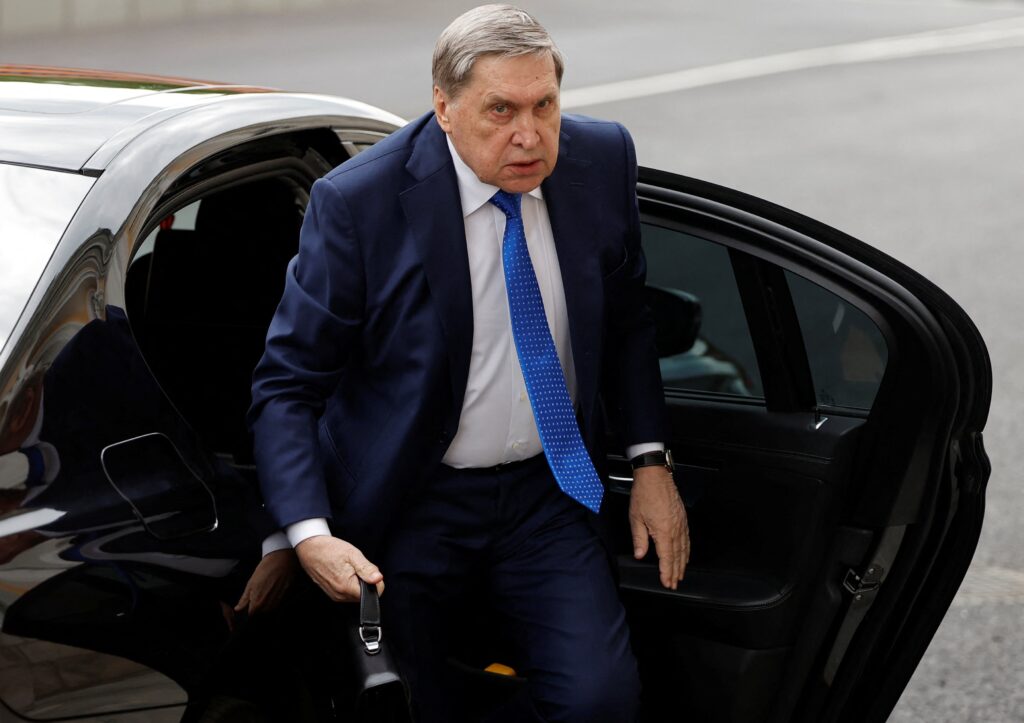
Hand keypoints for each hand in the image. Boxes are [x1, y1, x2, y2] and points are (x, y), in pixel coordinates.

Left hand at [234, 548, 298, 618]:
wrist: (282, 560)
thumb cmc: (265, 568)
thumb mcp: (251, 582)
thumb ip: (244, 598)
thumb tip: (238, 609)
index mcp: (258, 601)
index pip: (251, 614)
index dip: (249, 611)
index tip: (249, 606)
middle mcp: (268, 604)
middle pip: (261, 614)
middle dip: (258, 609)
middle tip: (257, 598)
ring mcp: (278, 601)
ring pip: (270, 610)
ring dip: (266, 606)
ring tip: (265, 594)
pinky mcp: (286, 597)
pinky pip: (278, 604)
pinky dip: (274, 602)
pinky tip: (273, 592)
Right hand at [294, 535, 383, 601]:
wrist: (310, 548)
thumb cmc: (330, 549)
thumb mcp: (352, 554)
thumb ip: (366, 568)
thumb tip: (378, 579)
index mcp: (346, 586)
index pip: (373, 594)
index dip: (376, 582)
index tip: (369, 570)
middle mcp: (340, 595)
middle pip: (364, 595)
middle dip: (365, 581)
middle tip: (356, 566)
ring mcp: (335, 595)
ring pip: (356, 594)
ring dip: (357, 582)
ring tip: (348, 568)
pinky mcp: (331, 593)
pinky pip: (347, 592)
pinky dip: (349, 583)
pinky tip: (342, 572)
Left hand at [629, 465, 689, 589]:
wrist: (655, 476)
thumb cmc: (644, 494)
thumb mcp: (636, 518)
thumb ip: (639, 539)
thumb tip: (639, 554)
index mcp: (663, 531)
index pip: (666, 557)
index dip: (667, 572)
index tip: (667, 583)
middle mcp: (675, 529)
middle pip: (677, 556)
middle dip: (676, 571)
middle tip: (674, 583)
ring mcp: (681, 523)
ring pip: (684, 548)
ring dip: (682, 563)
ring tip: (680, 574)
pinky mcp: (682, 518)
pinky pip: (687, 538)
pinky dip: (687, 549)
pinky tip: (685, 555)